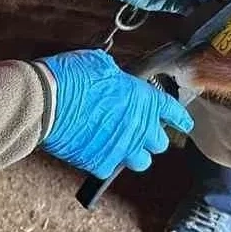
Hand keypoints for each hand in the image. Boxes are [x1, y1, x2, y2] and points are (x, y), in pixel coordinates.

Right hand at [37, 49, 193, 177]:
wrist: (46, 101)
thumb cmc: (71, 78)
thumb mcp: (98, 63)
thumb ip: (115, 75)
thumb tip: (113, 76)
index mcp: (142, 99)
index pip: (172, 111)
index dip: (179, 117)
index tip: (184, 123)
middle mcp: (138, 126)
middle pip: (159, 142)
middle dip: (152, 136)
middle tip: (140, 130)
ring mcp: (121, 148)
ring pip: (140, 161)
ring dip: (134, 153)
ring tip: (122, 144)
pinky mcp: (101, 163)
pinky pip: (110, 168)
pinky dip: (105, 161)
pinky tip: (96, 150)